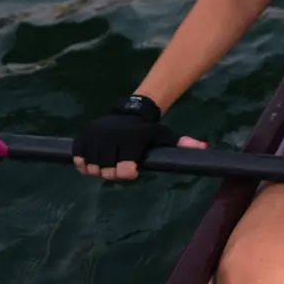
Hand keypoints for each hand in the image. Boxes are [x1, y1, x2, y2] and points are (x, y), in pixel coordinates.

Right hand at [73, 96, 197, 181]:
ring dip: (98, 169)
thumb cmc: (149, 129)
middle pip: (107, 172)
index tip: (133, 168)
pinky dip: (83, 163)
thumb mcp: (165, 136)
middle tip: (120, 163)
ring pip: (91, 167)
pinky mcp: (83, 137)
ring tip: (108, 161)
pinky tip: (93, 159)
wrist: (131, 110)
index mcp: (131, 142)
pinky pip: (78, 160)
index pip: (124, 171)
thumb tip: (205, 147)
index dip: (128, 172)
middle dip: (113, 172)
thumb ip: (183, 145)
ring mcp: (95, 138)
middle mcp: (112, 139)